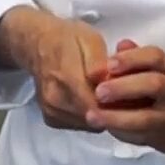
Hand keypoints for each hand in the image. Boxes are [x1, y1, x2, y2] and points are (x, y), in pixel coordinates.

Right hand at [0, 7, 108, 130]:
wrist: (37, 45)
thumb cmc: (67, 39)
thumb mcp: (90, 40)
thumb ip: (99, 63)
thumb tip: (107, 82)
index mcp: (67, 78)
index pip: (98, 105)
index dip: (117, 102)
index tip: (127, 93)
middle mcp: (56, 99)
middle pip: (95, 117)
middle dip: (111, 108)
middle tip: (120, 93)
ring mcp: (51, 111)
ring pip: (88, 124)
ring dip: (101, 113)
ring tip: (106, 94)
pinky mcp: (51, 119)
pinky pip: (78, 125)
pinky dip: (89, 116)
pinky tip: (92, 99)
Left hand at [84, 41, 164, 153]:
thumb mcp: (162, 68)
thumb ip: (139, 57)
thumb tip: (121, 44)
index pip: (155, 58)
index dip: (132, 59)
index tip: (109, 63)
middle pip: (154, 85)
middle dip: (124, 87)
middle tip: (99, 91)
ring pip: (146, 119)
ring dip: (117, 118)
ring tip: (93, 116)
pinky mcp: (162, 139)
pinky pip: (140, 137)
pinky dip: (120, 133)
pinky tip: (104, 128)